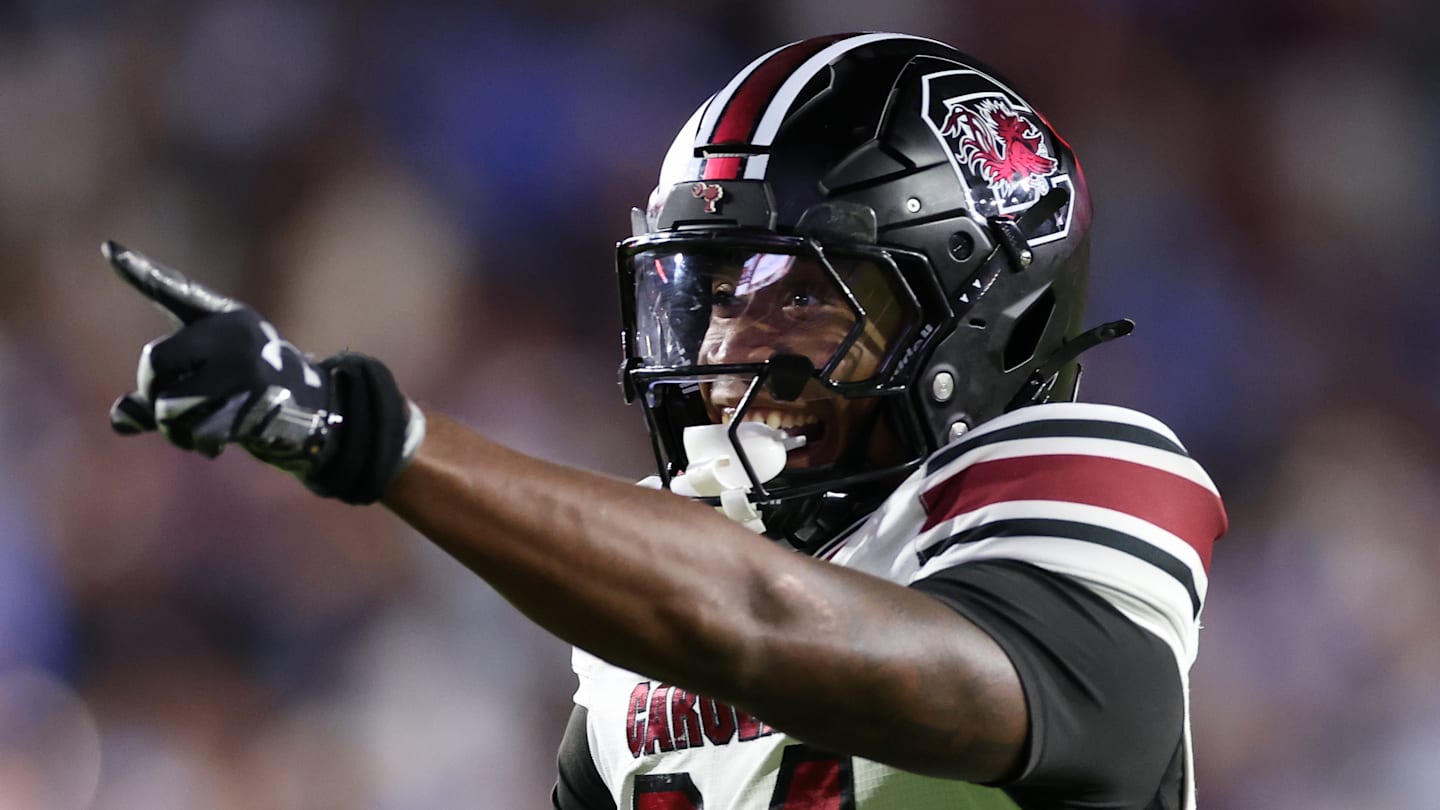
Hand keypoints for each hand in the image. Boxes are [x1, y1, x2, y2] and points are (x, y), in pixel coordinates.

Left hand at [106, 241, 422, 502]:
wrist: (319, 415)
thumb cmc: (255, 394)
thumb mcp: (211, 382)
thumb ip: (160, 394)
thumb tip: (120, 417)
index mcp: (226, 317)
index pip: (177, 290)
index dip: (140, 270)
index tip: (108, 249)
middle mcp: (235, 334)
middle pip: (154, 362)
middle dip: (153, 394)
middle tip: (170, 409)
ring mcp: (247, 367)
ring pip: (169, 405)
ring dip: (173, 429)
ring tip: (193, 432)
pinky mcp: (255, 402)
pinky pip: (197, 430)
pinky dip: (198, 444)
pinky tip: (212, 445)